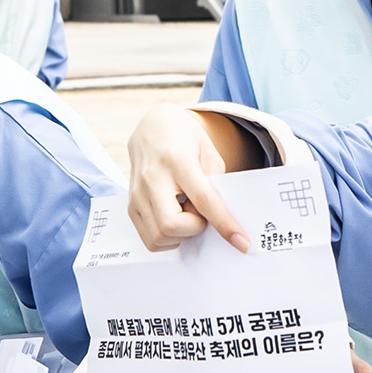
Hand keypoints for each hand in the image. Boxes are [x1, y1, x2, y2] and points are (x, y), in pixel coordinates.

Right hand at [127, 106, 245, 252]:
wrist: (153, 129)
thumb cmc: (186, 141)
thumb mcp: (210, 155)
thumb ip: (215, 189)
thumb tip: (220, 226)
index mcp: (177, 160)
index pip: (203, 200)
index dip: (224, 224)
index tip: (242, 243)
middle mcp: (152, 177)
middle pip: (172, 225)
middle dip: (194, 229)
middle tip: (201, 213)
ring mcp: (137, 193)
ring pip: (158, 237)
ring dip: (181, 235)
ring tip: (186, 213)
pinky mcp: (130, 206)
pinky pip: (149, 239)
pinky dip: (167, 238)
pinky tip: (174, 217)